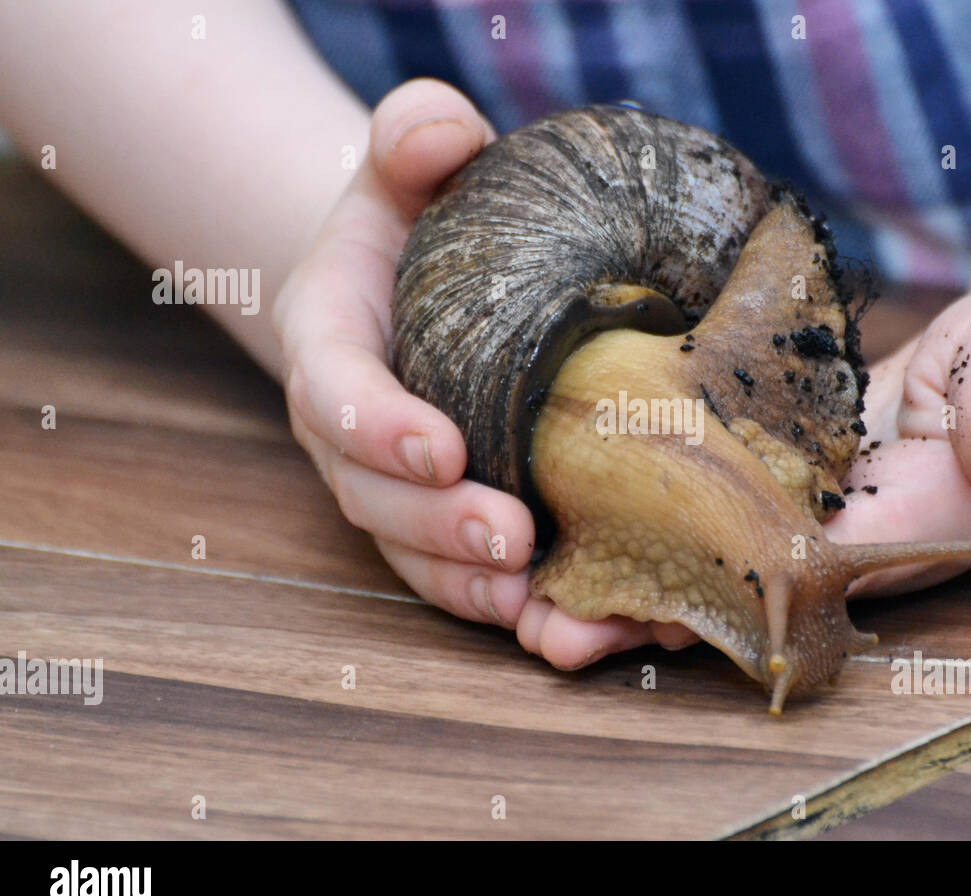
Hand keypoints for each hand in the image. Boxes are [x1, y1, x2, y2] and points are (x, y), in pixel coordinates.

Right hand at [274, 79, 694, 668]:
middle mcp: (353, 434)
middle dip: (438, 527)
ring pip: (418, 557)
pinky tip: (571, 622)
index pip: (335, 391)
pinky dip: (511, 605)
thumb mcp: (407, 165)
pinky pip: (463, 577)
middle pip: (375, 498)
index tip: (440, 448)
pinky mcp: (445, 521)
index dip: (378, 426)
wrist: (415, 287)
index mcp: (331, 343)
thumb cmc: (416, 223)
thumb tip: (443, 130)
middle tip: (513, 537)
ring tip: (542, 604)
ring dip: (475, 587)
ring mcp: (395, 489)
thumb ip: (412, 136)